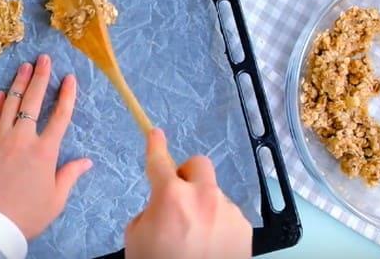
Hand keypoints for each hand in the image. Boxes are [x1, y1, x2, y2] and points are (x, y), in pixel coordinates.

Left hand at [0, 54, 92, 239]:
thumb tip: (86, 162)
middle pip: (32, 102)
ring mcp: (0, 141)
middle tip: (43, 59)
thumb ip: (70, 175)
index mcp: (45, 151)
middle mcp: (23, 140)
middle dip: (40, 78)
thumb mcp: (56, 199)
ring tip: (24, 67)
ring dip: (17, 84)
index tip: (69, 78)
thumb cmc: (27, 215)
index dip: (66, 95)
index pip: (60, 116)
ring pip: (9, 105)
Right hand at [125, 129, 251, 258]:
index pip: (159, 160)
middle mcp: (202, 197)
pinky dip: (218, 225)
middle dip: (187, 174)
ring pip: (212, 194)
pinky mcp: (244, 228)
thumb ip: (149, 211)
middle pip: (197, 164)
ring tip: (195, 237)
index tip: (155, 134)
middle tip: (178, 194)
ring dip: (203, 206)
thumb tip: (162, 206)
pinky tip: (210, 246)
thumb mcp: (136, 239)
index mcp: (170, 197)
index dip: (155, 144)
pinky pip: (227, 214)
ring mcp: (227, 211)